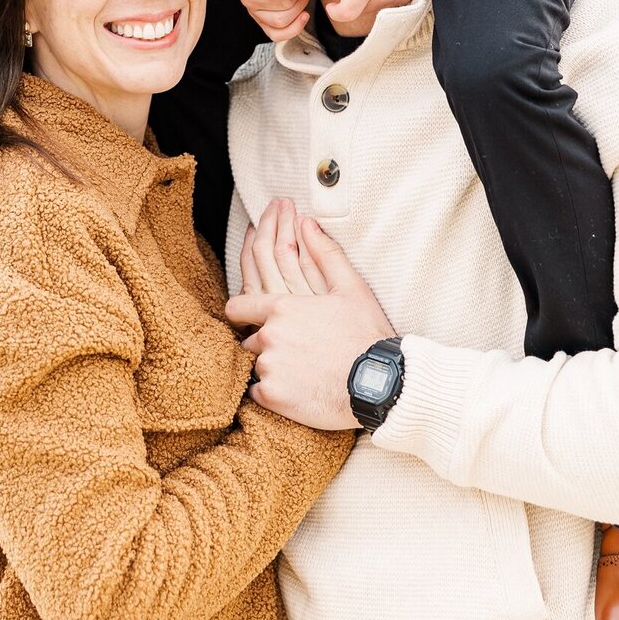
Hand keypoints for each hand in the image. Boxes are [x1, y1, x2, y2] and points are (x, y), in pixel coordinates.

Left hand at [227, 213, 393, 428]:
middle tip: (292, 350)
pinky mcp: (273, 397)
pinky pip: (260, 393)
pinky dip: (274, 392)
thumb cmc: (366, 334)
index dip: (242, 309)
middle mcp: (268, 336)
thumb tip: (305, 222)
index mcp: (282, 308)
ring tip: (300, 372)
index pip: (239, 305)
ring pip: (258, 366)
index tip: (246, 314)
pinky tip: (296, 391)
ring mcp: (269, 368)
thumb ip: (323, 253)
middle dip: (265, 341)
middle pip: (251, 338)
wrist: (379, 384)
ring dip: (273, 367)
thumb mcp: (350, 287)